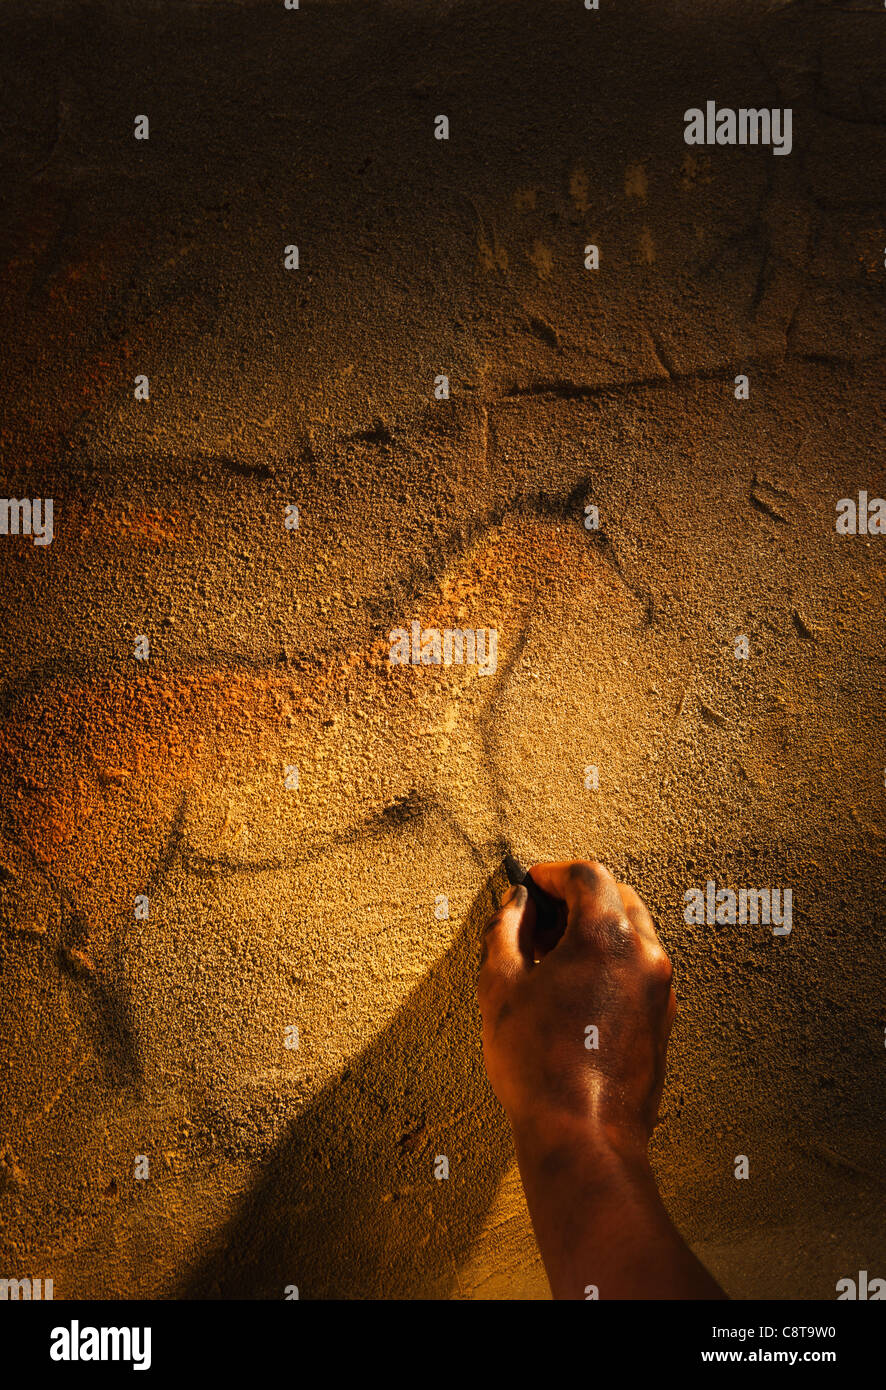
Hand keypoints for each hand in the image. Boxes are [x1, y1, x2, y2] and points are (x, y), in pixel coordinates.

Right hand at [479, 860, 675, 1158]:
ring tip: (552, 959)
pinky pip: (639, 966)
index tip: (529, 886)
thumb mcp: (500, 988)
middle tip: (537, 921)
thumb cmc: (538, 1066)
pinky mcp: (664, 1017)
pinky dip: (611, 960)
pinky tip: (575, 989)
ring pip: (632, 931)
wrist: (584, 1136)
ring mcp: (660, 987)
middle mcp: (645, 953)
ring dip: (594, 929)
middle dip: (574, 899)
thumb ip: (505, 932)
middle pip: (615, 896)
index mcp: (606, 936)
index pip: (586, 874)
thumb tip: (514, 906)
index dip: (551, 873)